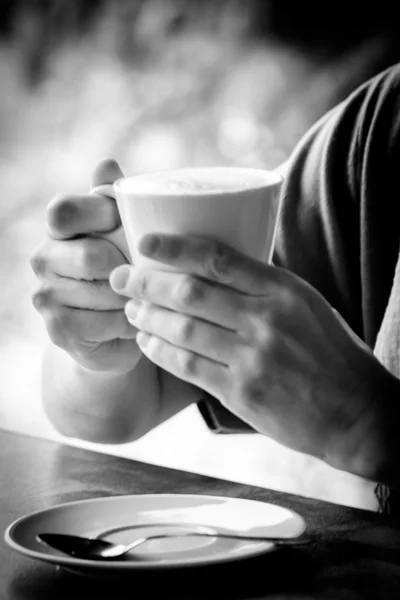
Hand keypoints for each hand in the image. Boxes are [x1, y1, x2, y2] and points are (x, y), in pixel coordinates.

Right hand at [30, 159, 137, 373]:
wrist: (115, 329)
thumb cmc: (123, 269)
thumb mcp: (123, 230)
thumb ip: (114, 199)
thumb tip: (107, 164)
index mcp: (57, 227)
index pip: (64, 211)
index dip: (102, 217)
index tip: (126, 228)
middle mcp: (42, 258)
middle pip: (92, 256)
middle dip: (129, 266)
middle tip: (144, 272)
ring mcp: (45, 295)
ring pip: (105, 292)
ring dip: (134, 296)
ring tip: (141, 297)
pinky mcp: (58, 330)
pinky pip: (106, 322)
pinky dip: (129, 323)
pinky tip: (132, 320)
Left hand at [110, 233, 386, 466]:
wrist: (354, 411)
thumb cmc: (330, 352)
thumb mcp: (307, 304)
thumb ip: (263, 286)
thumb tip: (213, 266)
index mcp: (284, 291)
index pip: (219, 259)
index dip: (176, 247)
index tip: (147, 242)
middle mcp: (266, 321)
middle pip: (191, 292)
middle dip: (147, 282)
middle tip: (122, 277)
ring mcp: (252, 359)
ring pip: (182, 330)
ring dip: (148, 317)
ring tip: (131, 309)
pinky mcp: (241, 393)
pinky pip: (187, 366)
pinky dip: (160, 351)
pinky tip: (146, 341)